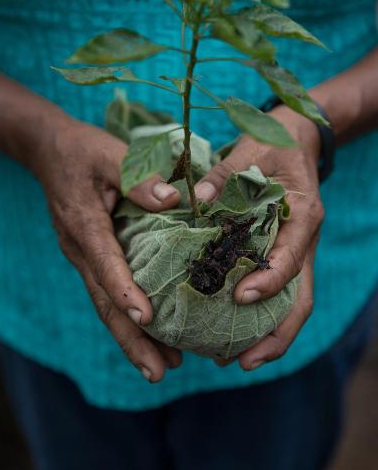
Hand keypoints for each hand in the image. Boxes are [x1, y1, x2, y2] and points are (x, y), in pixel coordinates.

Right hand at [31, 116, 181, 381]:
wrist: (50, 151)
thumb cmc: (83, 151)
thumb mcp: (110, 154)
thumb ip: (138, 178)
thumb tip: (174, 200)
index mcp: (84, 224)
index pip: (104, 262)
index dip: (124, 291)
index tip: (146, 319)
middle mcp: (80, 248)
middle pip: (103, 300)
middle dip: (130, 338)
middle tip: (158, 372)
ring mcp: (83, 256)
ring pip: (105, 303)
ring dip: (130, 338)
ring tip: (161, 368)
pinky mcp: (91, 255)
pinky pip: (108, 291)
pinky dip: (126, 316)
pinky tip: (150, 333)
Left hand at [194, 105, 324, 370]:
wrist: (294, 139)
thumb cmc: (272, 144)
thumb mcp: (249, 150)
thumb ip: (225, 175)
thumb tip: (196, 200)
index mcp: (303, 214)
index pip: (293, 256)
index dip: (270, 280)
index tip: (240, 297)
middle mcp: (304, 240)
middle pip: (301, 297)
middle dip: (277, 333)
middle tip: (243, 361)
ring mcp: (297, 251)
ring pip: (294, 302)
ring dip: (271, 335)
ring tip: (238, 361)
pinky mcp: (284, 254)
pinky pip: (280, 292)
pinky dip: (263, 317)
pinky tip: (237, 332)